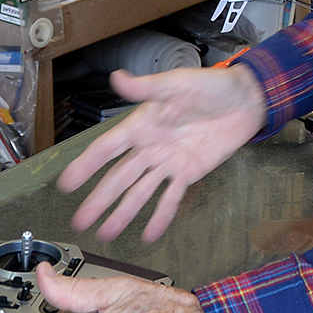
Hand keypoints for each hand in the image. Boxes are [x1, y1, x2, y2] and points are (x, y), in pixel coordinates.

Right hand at [57, 65, 268, 241]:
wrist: (246, 99)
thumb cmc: (211, 85)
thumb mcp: (177, 83)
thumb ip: (146, 87)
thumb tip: (116, 77)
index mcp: (142, 124)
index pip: (106, 149)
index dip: (85, 166)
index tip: (66, 184)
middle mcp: (150, 146)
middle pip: (119, 177)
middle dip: (99, 200)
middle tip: (79, 222)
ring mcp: (168, 162)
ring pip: (140, 193)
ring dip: (123, 213)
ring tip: (106, 234)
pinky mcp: (189, 173)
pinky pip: (171, 198)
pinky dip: (161, 217)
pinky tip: (149, 235)